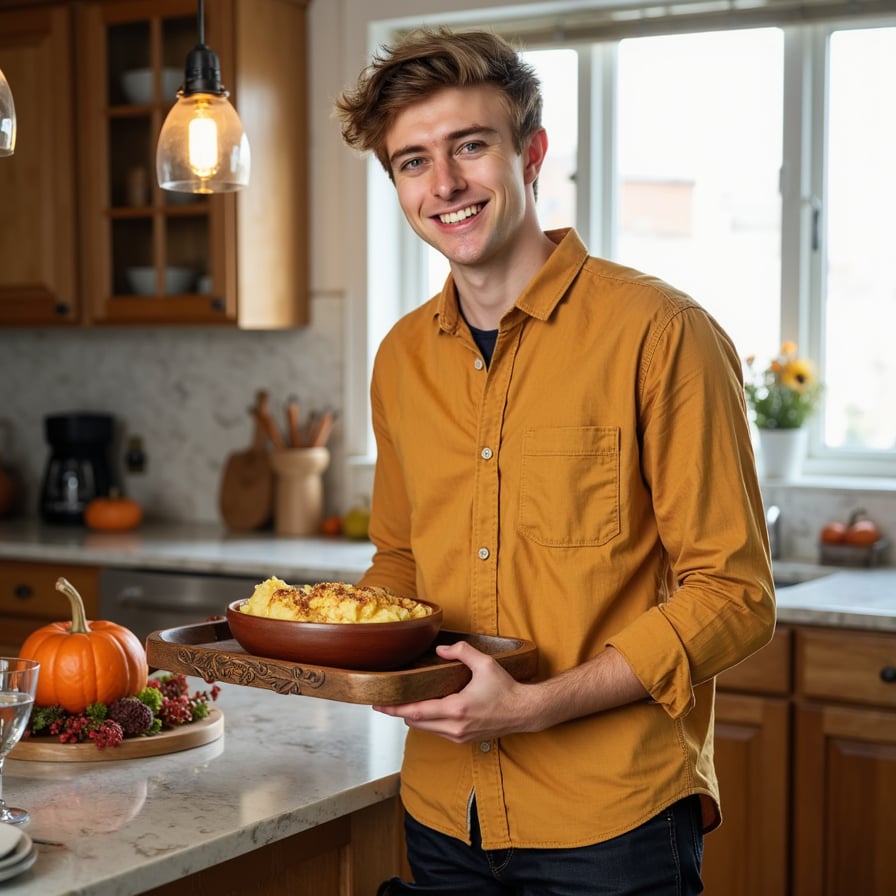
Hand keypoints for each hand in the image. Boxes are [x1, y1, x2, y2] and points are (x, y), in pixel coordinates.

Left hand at [373, 640, 536, 742]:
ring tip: (404, 704)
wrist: (524, 711)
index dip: (395, 708)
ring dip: (414, 718)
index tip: (379, 705)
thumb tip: (441, 649)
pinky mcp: (464, 740)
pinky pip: (437, 732)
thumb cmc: (506, 689)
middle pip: (415, 723)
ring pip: (425, 729)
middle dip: (399, 712)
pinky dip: (428, 722)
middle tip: (384, 702)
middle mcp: (455, 727)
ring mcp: (459, 736)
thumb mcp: (484, 664)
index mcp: (457, 709)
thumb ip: (461, 652)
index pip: (417, 711)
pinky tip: (427, 710)